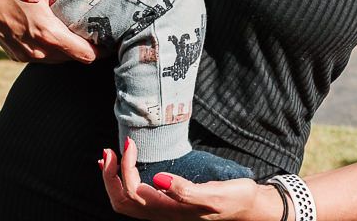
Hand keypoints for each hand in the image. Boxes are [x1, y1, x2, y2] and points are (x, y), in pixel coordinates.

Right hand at [0, 0, 100, 62]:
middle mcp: (37, 50)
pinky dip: (50, 49)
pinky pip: (40, 57)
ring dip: (67, 50)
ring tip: (78, 35)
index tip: (110, 42)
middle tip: (96, 35)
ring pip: (56, 59)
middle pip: (71, 57)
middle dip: (85, 48)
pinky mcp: (15, 55)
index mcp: (47, 33)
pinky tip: (55, 36)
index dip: (100, 51)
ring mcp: (25, 55)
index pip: (84, 54)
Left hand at [99, 139, 271, 219]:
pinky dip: (120, 182)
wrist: (247, 206)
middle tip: (109, 150)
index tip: (131, 143)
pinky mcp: (165, 204)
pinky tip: (120, 168)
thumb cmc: (234, 199)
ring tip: (108, 157)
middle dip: (109, 176)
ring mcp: (162, 211)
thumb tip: (159, 179)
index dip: (126, 168)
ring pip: (125, 202)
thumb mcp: (215, 194)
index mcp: (170, 211)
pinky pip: (134, 198)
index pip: (134, 191)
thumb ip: (186, 191)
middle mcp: (162, 214)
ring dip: (112, 179)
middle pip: (122, 201)